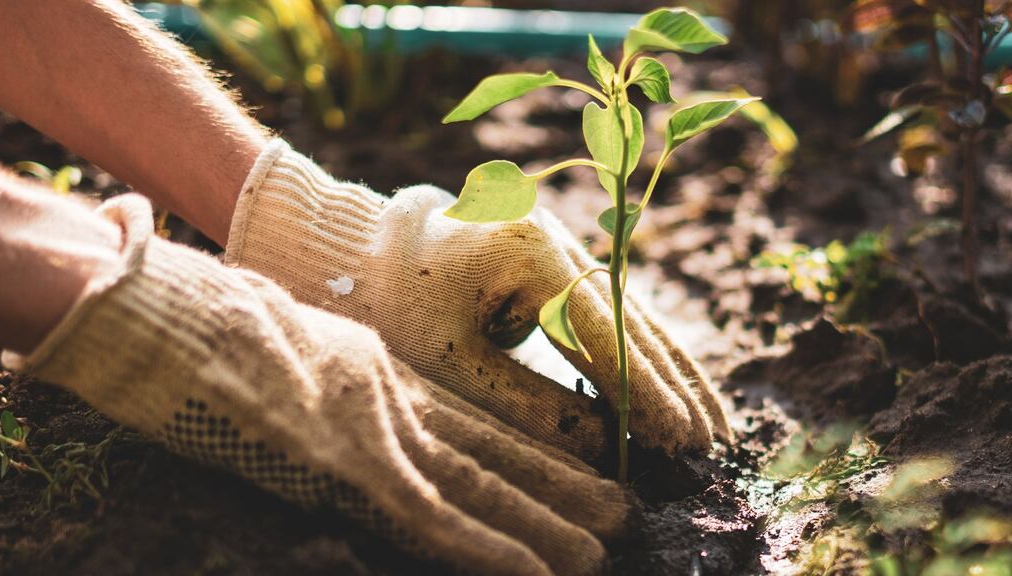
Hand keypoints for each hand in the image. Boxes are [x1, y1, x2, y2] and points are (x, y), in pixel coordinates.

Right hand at [4, 194, 629, 575]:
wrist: (167, 307)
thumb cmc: (206, 323)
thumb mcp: (285, 342)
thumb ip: (329, 370)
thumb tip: (342, 399)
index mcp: (375, 370)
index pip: (467, 418)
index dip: (524, 446)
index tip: (577, 465)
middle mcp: (387, 397)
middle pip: (486, 449)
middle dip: (554, 482)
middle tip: (621, 508)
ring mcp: (369, 429)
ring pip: (476, 484)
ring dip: (541, 519)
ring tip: (603, 544)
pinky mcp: (344, 462)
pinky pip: (431, 517)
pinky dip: (487, 549)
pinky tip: (538, 572)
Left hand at [226, 140, 729, 461]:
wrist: (361, 250)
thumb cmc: (391, 305)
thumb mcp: (449, 363)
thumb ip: (526, 405)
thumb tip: (602, 449)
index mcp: (530, 254)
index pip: (604, 334)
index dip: (645, 392)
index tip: (682, 439)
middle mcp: (557, 240)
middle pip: (632, 320)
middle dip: (674, 385)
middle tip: (715, 442)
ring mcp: (559, 246)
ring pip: (630, 314)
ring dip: (670, 370)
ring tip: (711, 421)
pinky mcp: (553, 262)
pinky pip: (609, 312)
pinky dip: (639, 353)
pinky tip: (667, 386)